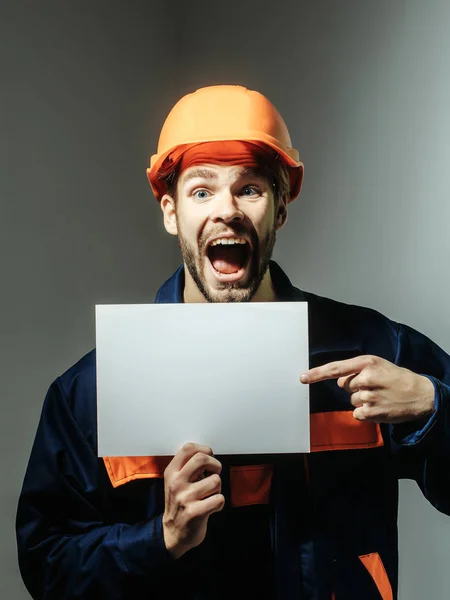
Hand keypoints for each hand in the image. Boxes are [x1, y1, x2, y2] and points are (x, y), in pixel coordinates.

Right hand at [162, 442, 224, 558]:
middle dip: (215, 464)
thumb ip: (187, 467)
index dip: (204, 449)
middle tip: (214, 473)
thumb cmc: (179, 504)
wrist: (172, 534)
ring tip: (209, 495)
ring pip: (215, 480)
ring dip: (218, 488)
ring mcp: (185, 498)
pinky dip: (219, 503)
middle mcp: (176, 483)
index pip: (188, 448)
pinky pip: (219, 499)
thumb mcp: (176, 482)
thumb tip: (207, 454)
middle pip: (202, 458)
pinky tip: (211, 507)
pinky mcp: (195, 512)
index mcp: (171, 472)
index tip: (209, 457)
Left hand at [300, 355, 434, 423]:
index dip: (317, 374)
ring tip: (379, 396)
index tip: (302, 378)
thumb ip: (356, 369)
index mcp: (366, 362)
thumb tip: (338, 380)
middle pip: (343, 385)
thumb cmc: (396, 379)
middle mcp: (365, 377)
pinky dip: (364, 412)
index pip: (336, 368)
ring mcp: (368, 396)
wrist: (420, 395)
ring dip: (361, 400)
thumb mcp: (378, 365)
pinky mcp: (371, 411)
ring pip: (350, 399)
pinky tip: (378, 407)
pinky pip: (356, 413)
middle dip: (354, 387)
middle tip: (373, 386)